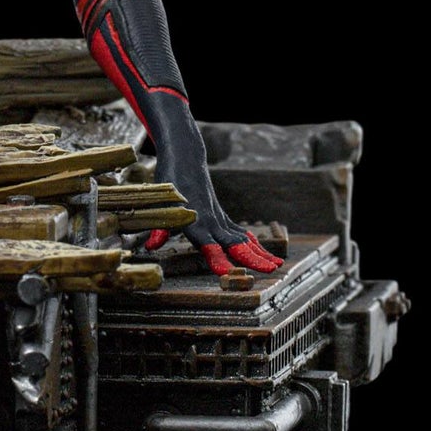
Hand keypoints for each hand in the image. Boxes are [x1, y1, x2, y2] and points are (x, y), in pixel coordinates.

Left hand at [142, 151, 282, 274]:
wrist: (185, 157)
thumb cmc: (169, 180)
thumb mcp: (161, 202)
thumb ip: (159, 227)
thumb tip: (152, 246)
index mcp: (195, 220)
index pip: (207, 244)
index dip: (216, 258)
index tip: (225, 273)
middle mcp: (211, 220)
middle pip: (233, 243)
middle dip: (251, 258)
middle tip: (270, 271)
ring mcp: (219, 217)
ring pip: (243, 238)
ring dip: (260, 253)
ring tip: (278, 266)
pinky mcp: (222, 215)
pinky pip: (241, 232)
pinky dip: (254, 244)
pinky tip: (267, 255)